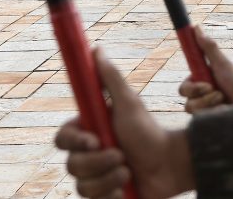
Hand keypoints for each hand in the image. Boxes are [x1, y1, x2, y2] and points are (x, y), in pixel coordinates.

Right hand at [55, 49, 192, 198]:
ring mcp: (95, 177)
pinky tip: (128, 187)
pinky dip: (112, 194)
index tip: (95, 139)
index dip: (74, 141)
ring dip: (109, 177)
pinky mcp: (104, 196)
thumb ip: (110, 78)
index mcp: (88, 131)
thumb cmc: (149, 130)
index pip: (62, 139)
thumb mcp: (129, 103)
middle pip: (71, 165)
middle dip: (99, 162)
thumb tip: (97, 49)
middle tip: (122, 156)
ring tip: (129, 171)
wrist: (170, 164)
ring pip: (82, 186)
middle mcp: (87, 155)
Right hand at [178, 27, 232, 113]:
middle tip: (216, 90)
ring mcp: (204, 111)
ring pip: (193, 111)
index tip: (206, 83)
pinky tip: (226, 109)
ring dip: (210, 103)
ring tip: (224, 99)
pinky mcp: (209, 122)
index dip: (191, 88)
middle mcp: (199, 99)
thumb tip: (195, 26)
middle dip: (202, 96)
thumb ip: (208, 47)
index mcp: (198, 84)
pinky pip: (203, 120)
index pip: (183, 89)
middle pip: (186, 102)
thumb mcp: (221, 63)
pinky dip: (215, 113)